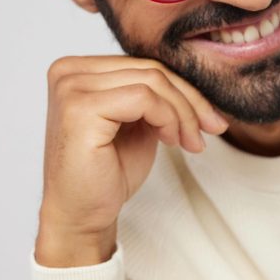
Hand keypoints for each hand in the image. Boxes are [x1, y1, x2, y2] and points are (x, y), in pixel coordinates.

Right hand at [35, 55, 227, 265]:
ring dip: (182, 113)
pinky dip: (167, 118)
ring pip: (152, 81)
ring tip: (188, 141)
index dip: (183, 88)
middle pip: (150, 69)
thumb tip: (201, 81)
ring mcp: (71, 88)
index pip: (143, 63)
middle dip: (190, 100)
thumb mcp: (139, 122)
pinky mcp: (79, 109)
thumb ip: (156, 95)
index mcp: (78, 70)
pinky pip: (143, 97)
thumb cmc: (106, 172)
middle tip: (210, 129)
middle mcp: (68, 72)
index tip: (209, 118)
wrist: (81, 215)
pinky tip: (169, 141)